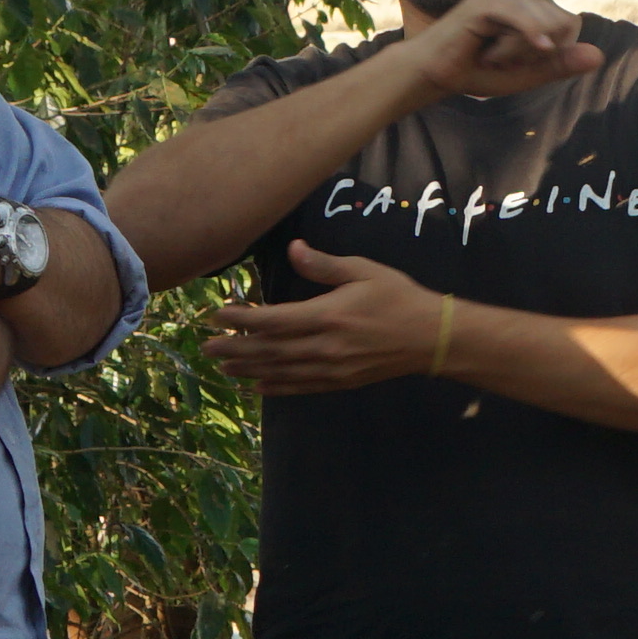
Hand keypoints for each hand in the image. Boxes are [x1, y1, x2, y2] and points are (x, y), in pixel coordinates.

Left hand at [197, 244, 453, 395]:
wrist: (431, 338)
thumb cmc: (399, 298)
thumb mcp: (364, 271)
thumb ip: (325, 265)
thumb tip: (293, 250)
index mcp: (328, 316)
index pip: (273, 320)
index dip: (242, 320)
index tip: (218, 316)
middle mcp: (325, 347)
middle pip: (269, 350)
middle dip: (234, 349)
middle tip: (205, 347)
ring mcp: (332, 369)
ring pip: (280, 371)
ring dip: (248, 370)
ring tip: (223, 366)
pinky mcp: (340, 381)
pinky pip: (301, 386)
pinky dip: (276, 388)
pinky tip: (257, 387)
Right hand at [401, 0, 597, 102]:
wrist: (430, 74)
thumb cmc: (475, 72)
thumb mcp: (526, 74)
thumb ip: (559, 65)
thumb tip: (599, 56)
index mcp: (527, 2)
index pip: (569, 24)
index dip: (551, 52)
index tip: (514, 61)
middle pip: (561, 24)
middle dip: (535, 52)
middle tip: (496, 58)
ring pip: (545, 24)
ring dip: (519, 52)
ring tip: (487, 54)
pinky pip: (523, 21)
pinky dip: (519, 42)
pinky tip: (507, 53)